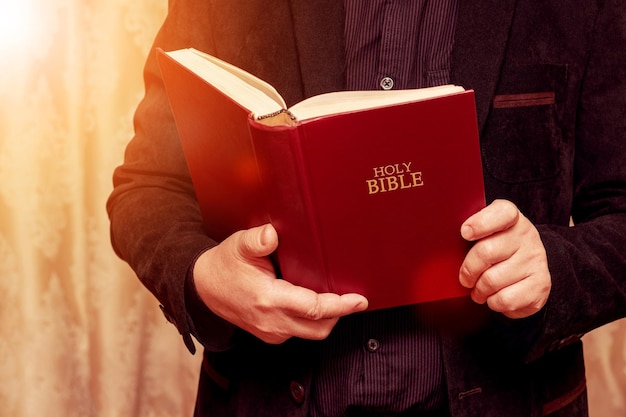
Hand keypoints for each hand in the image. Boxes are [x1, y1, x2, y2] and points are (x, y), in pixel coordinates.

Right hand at [192, 223, 367, 343]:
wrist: (203, 289)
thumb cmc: (225, 265)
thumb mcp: (238, 246)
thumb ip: (256, 240)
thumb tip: (271, 233)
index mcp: (268, 299)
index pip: (313, 308)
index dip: (341, 305)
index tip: (360, 300)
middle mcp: (271, 321)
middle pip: (319, 327)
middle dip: (341, 314)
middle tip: (356, 298)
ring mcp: (271, 332)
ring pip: (312, 333)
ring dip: (329, 319)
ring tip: (340, 300)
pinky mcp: (271, 335)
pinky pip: (300, 332)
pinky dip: (314, 321)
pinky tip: (319, 305)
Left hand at [459, 199, 550, 318]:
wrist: (529, 272)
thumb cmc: (497, 250)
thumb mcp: (486, 235)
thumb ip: (470, 233)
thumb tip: (442, 241)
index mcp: (511, 218)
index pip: (502, 212)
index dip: (480, 223)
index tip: (464, 233)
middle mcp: (527, 236)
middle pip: (486, 252)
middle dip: (468, 270)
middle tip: (465, 278)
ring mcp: (535, 261)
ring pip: (492, 280)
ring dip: (479, 290)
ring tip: (478, 289)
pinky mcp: (540, 286)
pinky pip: (505, 299)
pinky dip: (493, 302)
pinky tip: (494, 297)